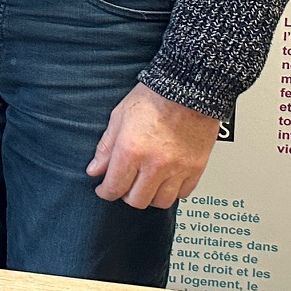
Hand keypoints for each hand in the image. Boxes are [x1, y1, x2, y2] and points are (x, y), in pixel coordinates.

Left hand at [86, 82, 220, 208]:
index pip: (115, 186)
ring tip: (144, 183)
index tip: (103, 190)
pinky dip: (172, 192)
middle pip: (138, 200)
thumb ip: (105, 147)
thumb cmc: (152, 98)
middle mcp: (155, 164)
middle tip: (124, 185)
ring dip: (150, 196)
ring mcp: (178, 169)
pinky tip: (165, 180)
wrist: (187, 90)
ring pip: (161, 201)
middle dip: (126, 195)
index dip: (105, 192)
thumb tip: (94, 170)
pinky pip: (183, 193)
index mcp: (131, 150)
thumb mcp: (118, 118)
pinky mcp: (196, 169)